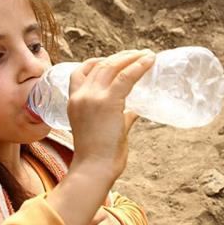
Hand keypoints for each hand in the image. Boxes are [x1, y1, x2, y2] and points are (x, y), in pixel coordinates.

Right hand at [66, 50, 154, 180]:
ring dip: (131, 57)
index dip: (97, 61)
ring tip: (146, 55)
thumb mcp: (102, 129)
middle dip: (120, 57)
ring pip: (112, 66)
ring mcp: (92, 97)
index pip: (80, 71)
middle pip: (100, 65)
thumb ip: (118, 116)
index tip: (112, 59)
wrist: (93, 169)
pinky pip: (125, 77)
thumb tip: (134, 110)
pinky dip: (139, 66)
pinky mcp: (108, 102)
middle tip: (137, 54)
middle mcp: (81, 95)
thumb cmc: (98, 156)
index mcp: (74, 101)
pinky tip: (150, 61)